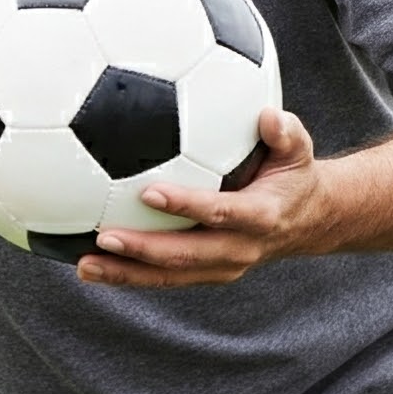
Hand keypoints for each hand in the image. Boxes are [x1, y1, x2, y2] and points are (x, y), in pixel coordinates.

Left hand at [78, 108, 333, 287]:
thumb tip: (269, 115)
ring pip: (170, 275)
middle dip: (144, 250)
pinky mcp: (205, 273)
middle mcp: (240, 248)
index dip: (186, 205)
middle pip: (187, 254)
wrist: (309, 222)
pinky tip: (89, 265)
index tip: (148, 193)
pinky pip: (164, 278)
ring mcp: (221, 266)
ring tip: (84, 266)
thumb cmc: (292, 175)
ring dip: (126, 273)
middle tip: (103, 236)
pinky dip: (127, 274)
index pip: (220, 213)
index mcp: (261, 217)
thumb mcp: (298, 151)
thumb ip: (286, 132)